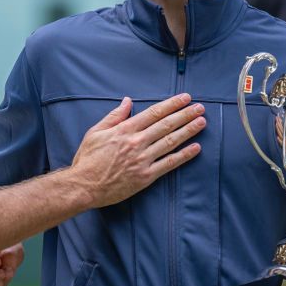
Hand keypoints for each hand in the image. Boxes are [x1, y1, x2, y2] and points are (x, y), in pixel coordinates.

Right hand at [72, 94, 203, 207]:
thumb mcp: (95, 132)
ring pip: (171, 142)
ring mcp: (142, 160)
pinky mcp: (146, 176)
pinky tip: (195, 148)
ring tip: (202, 122)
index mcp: (125, 130)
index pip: (154, 113)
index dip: (171, 104)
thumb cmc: (87, 159)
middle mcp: (136, 142)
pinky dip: (183, 155)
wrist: (83, 186)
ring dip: (188, 131)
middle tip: (200, 107)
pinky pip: (168, 164)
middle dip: (185, 114)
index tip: (185, 98)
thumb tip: (127, 101)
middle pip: (166, 125)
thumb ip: (114, 116)